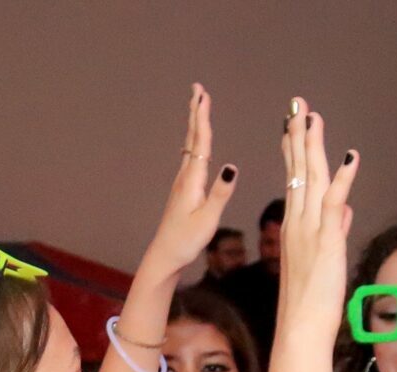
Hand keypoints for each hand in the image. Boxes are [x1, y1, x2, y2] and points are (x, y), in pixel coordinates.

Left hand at [139, 84, 239, 273]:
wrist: (165, 256)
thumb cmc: (186, 241)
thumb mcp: (207, 219)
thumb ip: (220, 193)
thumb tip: (232, 167)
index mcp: (192, 181)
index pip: (200, 142)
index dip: (202, 117)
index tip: (203, 95)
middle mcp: (185, 177)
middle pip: (193, 139)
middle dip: (196, 113)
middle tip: (198, 90)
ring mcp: (182, 183)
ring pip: (191, 147)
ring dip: (196, 125)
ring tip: (199, 107)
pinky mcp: (183, 190)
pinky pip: (191, 158)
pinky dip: (196, 142)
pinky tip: (196, 142)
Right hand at [274, 99, 359, 328]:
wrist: (300, 326)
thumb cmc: (310, 302)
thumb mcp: (324, 260)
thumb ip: (335, 229)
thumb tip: (345, 210)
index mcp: (295, 228)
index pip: (294, 180)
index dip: (293, 150)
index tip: (292, 125)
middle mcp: (297, 223)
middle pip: (298, 171)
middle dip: (297, 136)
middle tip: (297, 107)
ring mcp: (310, 230)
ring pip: (311, 179)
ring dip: (312, 146)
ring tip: (312, 117)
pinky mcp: (326, 239)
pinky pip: (334, 202)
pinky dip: (343, 179)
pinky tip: (350, 157)